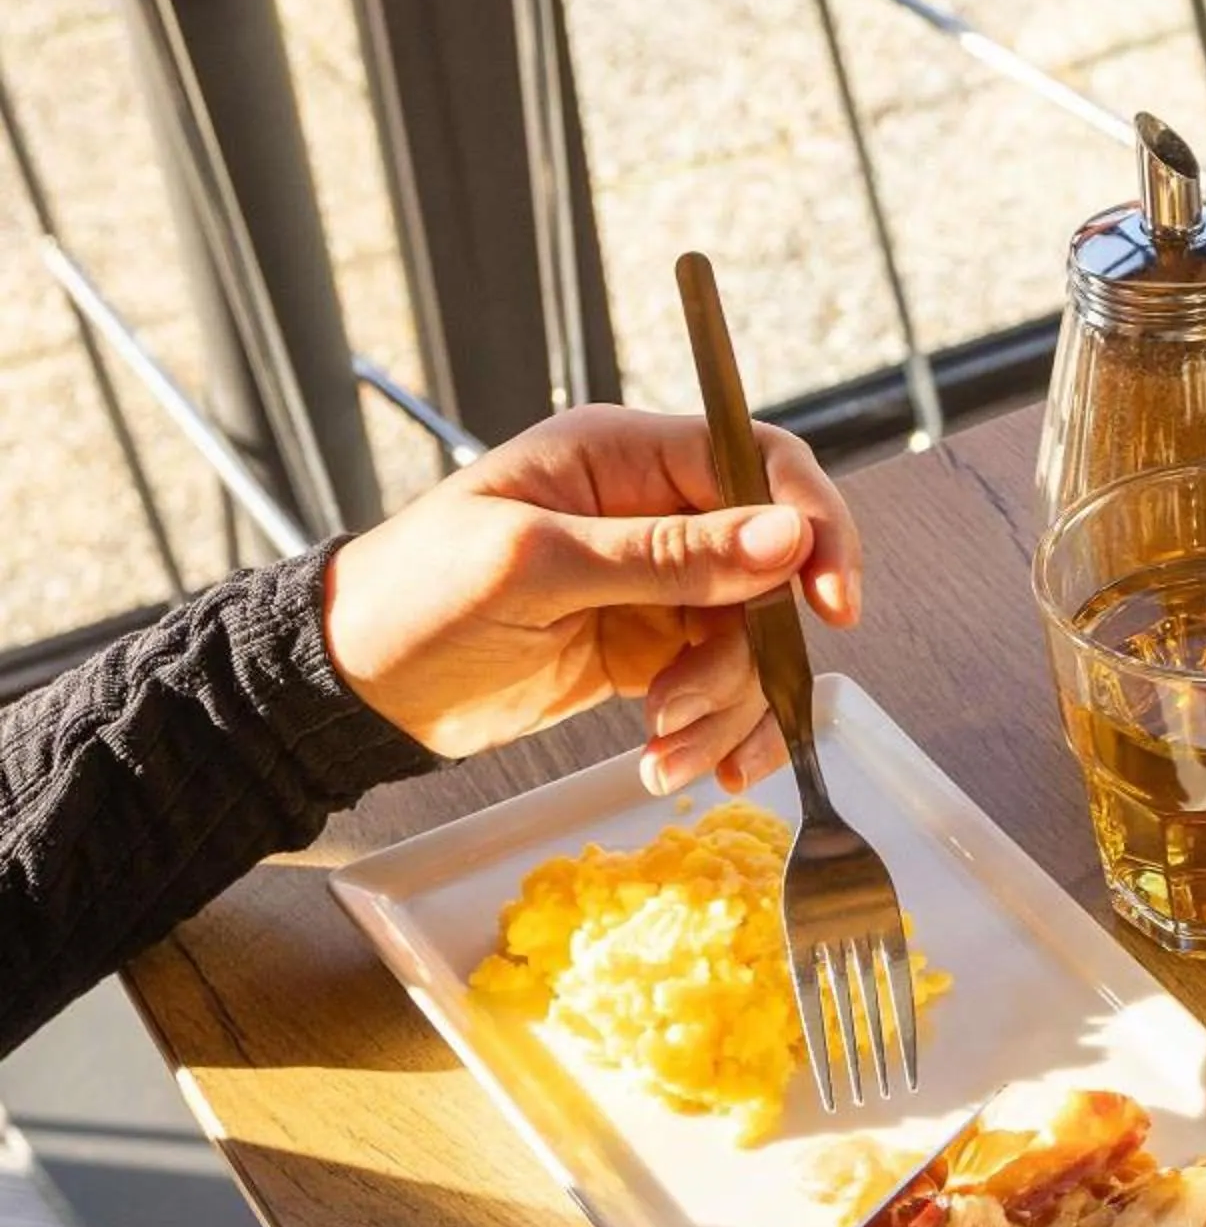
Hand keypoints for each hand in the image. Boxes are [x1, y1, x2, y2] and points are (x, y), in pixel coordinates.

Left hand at [322, 407, 864, 793]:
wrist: (353, 688)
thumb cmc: (416, 598)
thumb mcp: (535, 568)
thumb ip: (667, 556)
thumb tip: (786, 539)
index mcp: (626, 457)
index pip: (762, 465)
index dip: (814, 526)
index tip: (831, 605)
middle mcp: (655, 514)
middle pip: (772, 571)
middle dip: (754, 650)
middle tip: (694, 705)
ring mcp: (657, 587)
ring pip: (753, 642)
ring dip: (725, 708)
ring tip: (662, 751)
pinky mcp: (651, 651)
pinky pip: (723, 688)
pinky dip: (717, 733)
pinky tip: (682, 768)